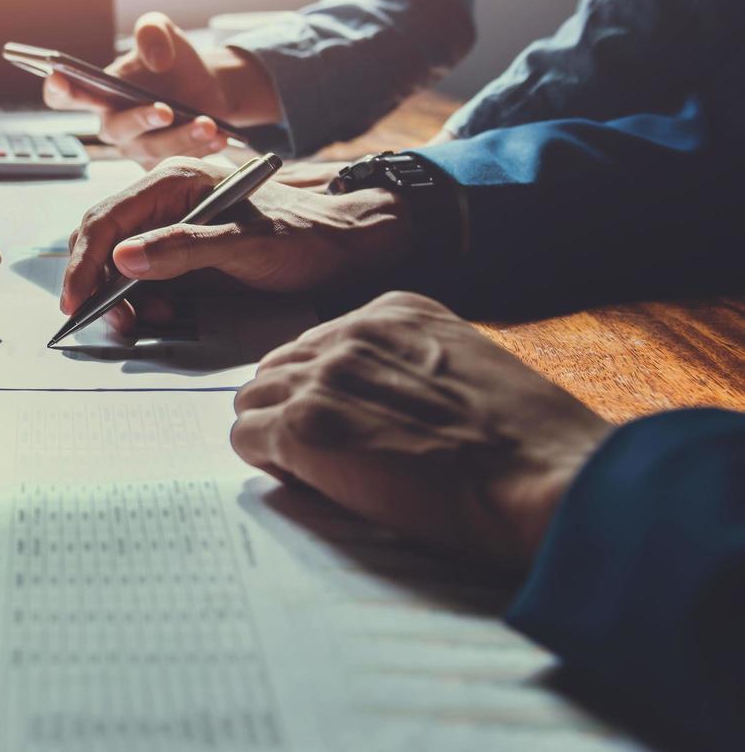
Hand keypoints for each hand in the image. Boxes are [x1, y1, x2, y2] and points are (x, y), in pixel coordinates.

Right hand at [42, 12, 281, 168]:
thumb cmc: (173, 61)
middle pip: (116, 129)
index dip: (58, 90)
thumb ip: (152, 31)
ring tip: (209, 123)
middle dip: (140, 120)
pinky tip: (218, 135)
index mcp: (98, 92)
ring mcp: (136, 149)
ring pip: (153, 150)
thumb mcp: (163, 31)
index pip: (64, 96)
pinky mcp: (160, 166)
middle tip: (164, 111)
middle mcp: (112, 125)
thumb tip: (156, 60)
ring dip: (182, 137)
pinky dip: (199, 149)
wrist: (209, 88)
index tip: (60, 79)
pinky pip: (176, 164)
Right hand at [61, 158, 410, 333]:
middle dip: (96, 283)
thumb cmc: (302, 234)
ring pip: (117, 262)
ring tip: (141, 320)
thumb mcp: (244, 243)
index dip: (85, 262)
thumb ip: (183, 248)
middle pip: (102, 239)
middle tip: (109, 321)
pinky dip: (140, 301)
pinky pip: (141, 277)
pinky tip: (161, 314)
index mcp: (173, 181)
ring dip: (118, 297)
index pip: (107, 219)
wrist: (340, 247)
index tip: (77, 301)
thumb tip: (123, 259)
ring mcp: (170, 226)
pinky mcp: (180, 252)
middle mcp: (165, 199)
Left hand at [231, 292, 614, 567]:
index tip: (351, 423)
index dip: (326, 390)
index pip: (318, 343)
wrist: (548, 479)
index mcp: (394, 312)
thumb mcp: (469, 366)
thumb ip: (411, 366)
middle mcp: (350, 334)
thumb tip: (374, 398)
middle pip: (278, 368)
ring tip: (326, 474)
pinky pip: (247, 440)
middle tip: (330, 455)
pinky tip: (315, 485)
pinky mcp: (304, 428)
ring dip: (277, 437)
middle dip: (292, 410)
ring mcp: (323, 379)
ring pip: (253, 401)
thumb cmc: (530, 442)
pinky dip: (271, 466)